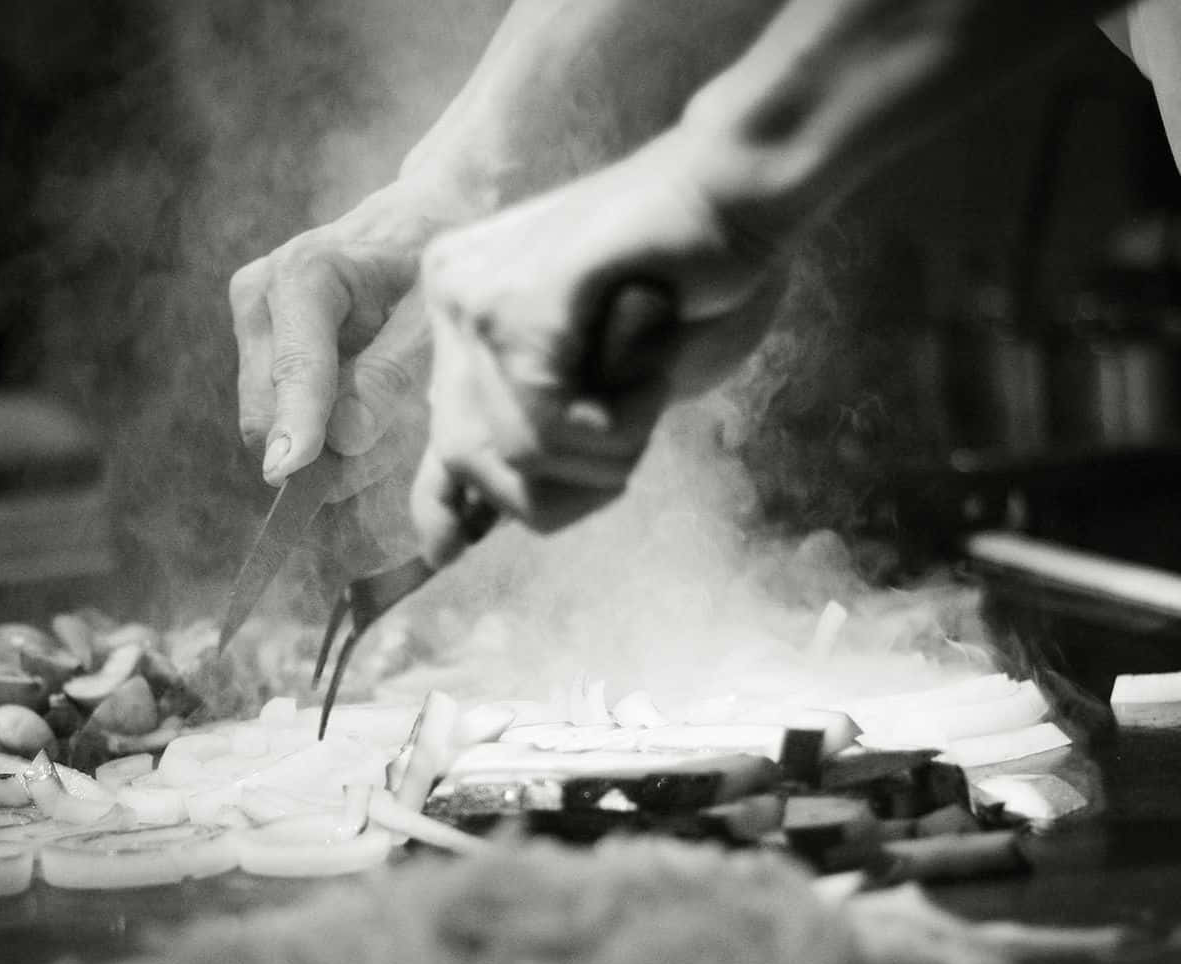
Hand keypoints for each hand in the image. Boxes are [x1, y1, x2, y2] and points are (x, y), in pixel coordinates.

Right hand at [228, 183, 468, 501]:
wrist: (417, 219)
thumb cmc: (432, 261)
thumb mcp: (431, 314)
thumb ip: (390, 375)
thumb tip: (343, 440)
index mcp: (304, 273)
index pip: (295, 368)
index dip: (295, 424)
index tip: (288, 473)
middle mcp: (261, 297)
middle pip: (266, 409)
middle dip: (317, 450)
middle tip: (386, 454)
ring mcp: (253, 324)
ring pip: (268, 423)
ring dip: (323, 447)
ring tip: (388, 422)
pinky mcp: (259, 349)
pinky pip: (279, 417)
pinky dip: (321, 434)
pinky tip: (367, 412)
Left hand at [410, 130, 788, 565]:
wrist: (743, 196)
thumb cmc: (696, 288)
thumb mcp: (610, 384)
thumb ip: (544, 437)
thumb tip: (465, 533)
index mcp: (467, 311)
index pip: (437, 434)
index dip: (442, 506)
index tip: (452, 550)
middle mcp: (453, 297)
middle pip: (468, 461)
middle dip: (563, 486)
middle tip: (631, 439)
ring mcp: (477, 295)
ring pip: (516, 454)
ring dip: (608, 453)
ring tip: (652, 387)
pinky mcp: (516, 300)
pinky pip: (546, 425)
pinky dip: (617, 427)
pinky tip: (652, 374)